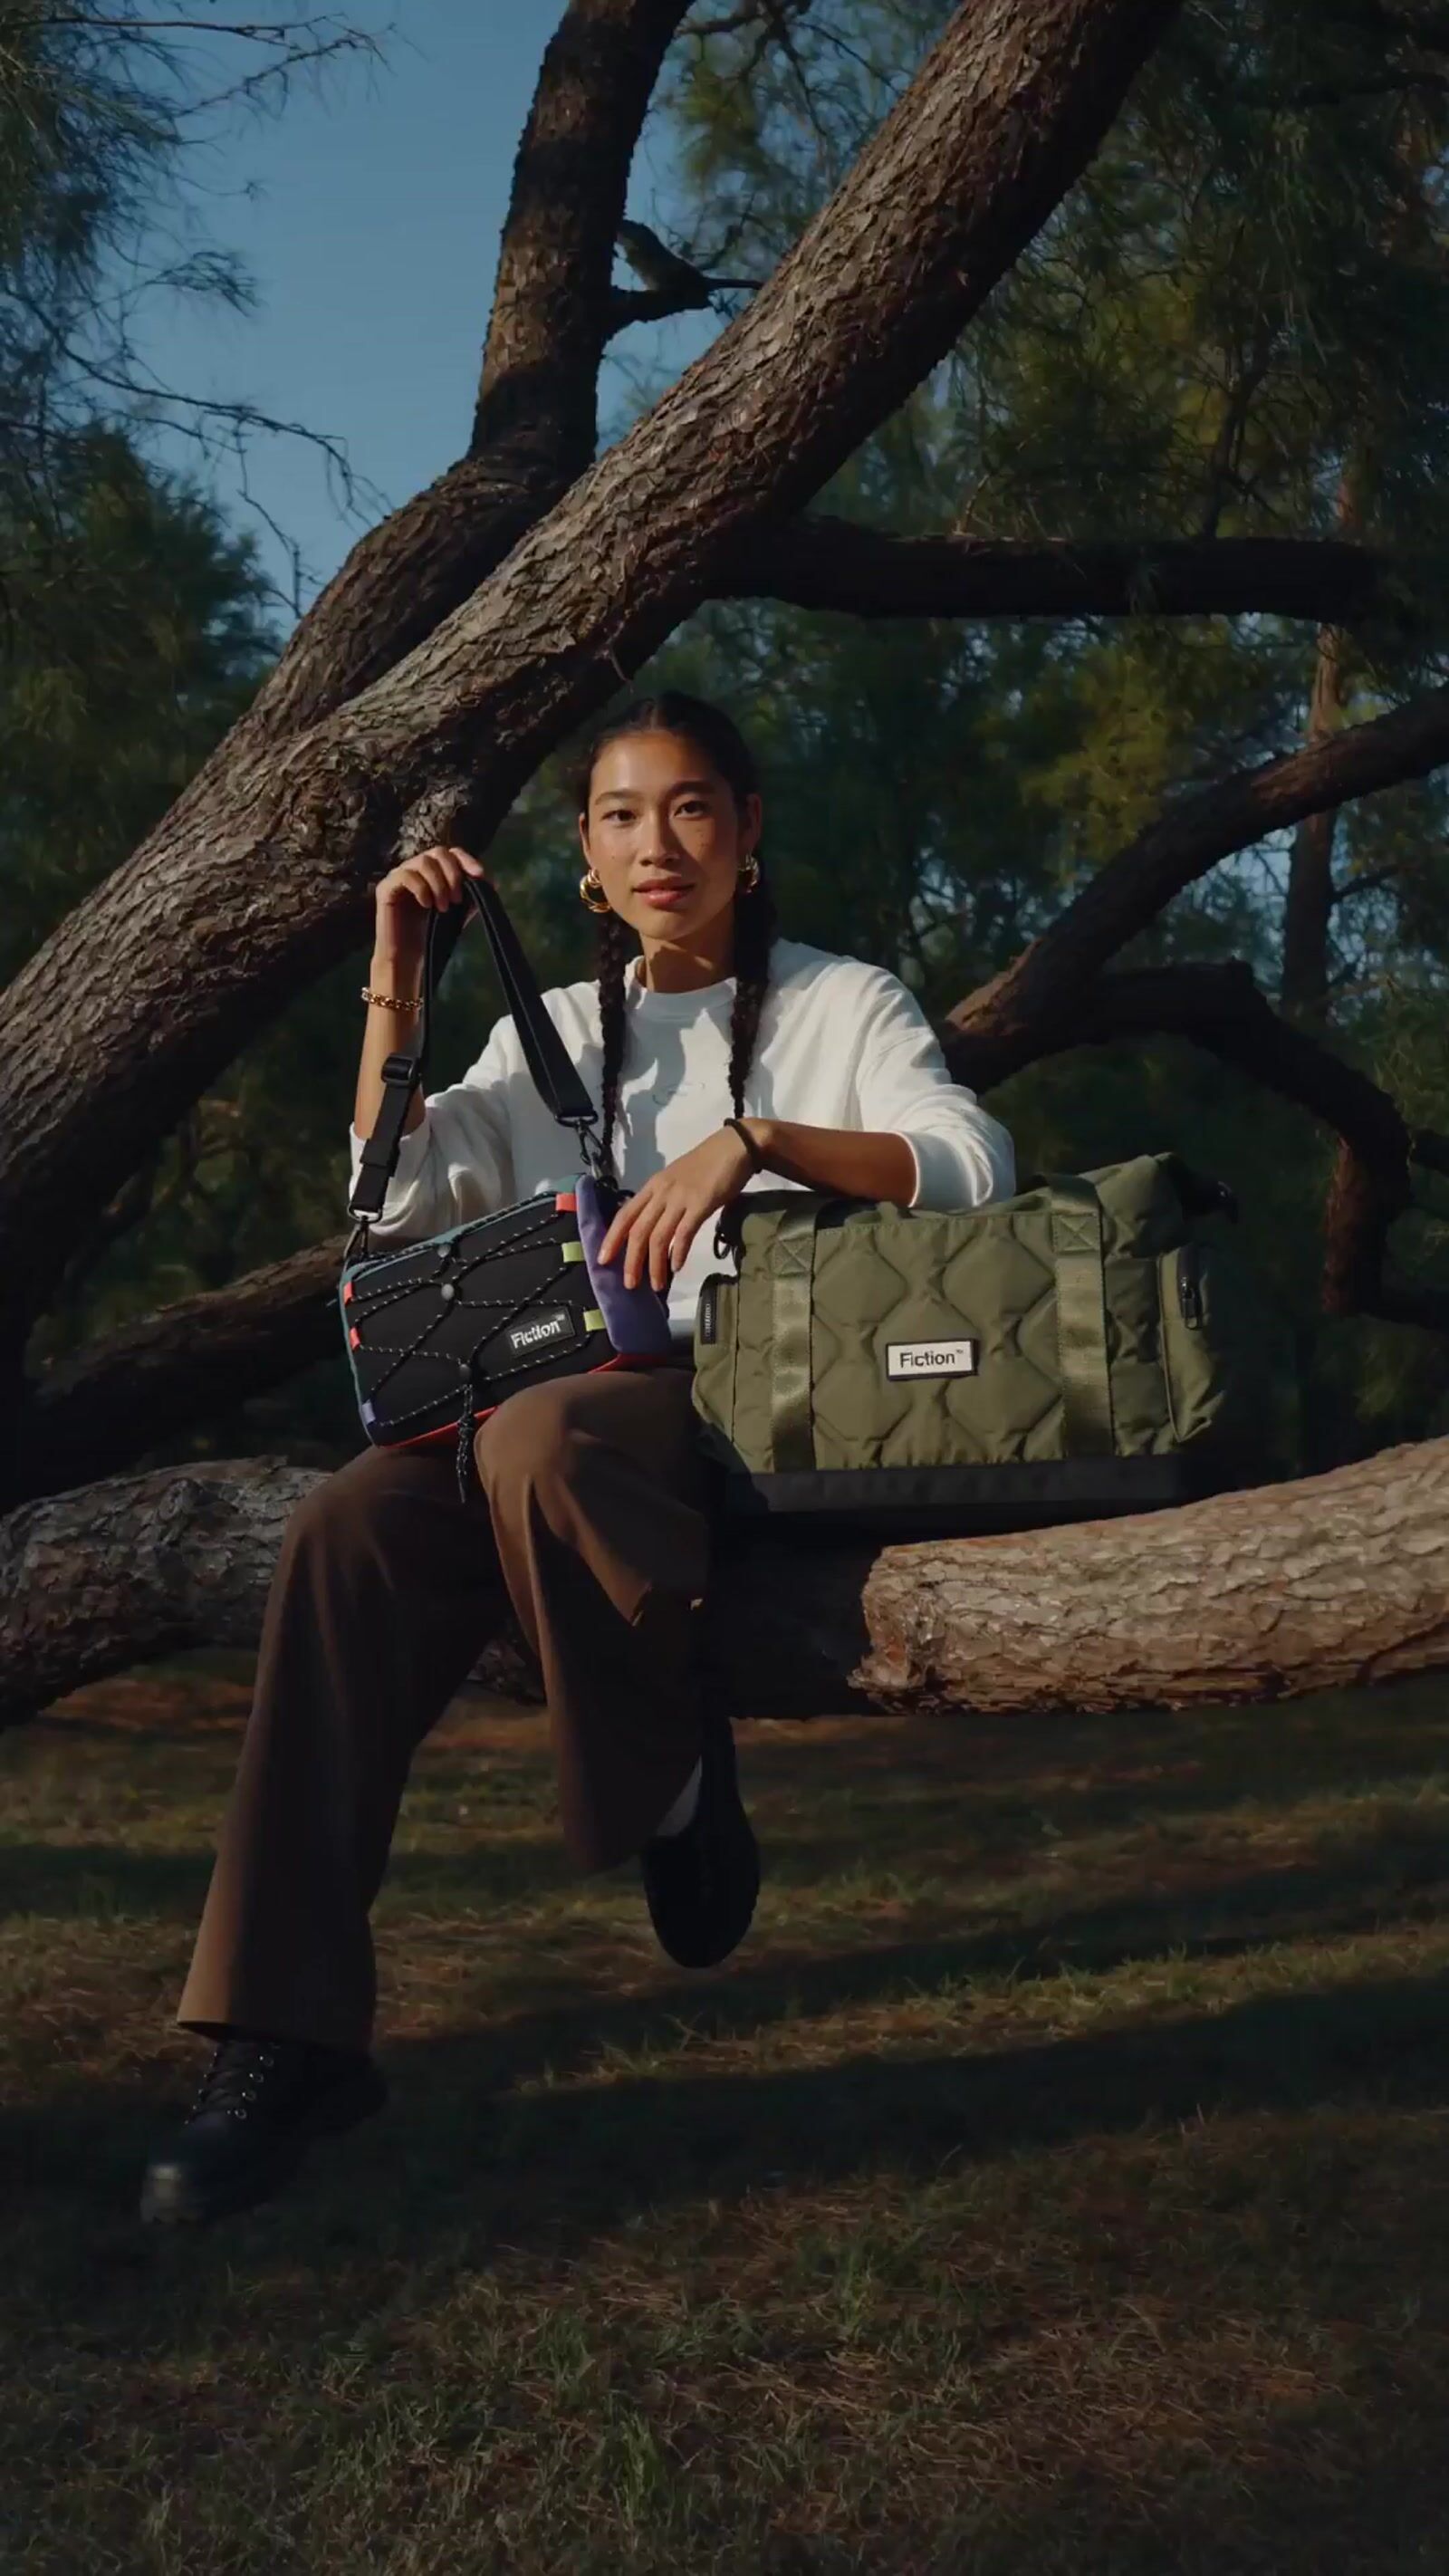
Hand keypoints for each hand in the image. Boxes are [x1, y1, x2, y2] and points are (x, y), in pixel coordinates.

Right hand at [373, 844, 488, 968]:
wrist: (409, 957)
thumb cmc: (432, 934)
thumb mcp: (459, 912)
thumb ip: (472, 894)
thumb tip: (493, 880)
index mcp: (432, 871)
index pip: (451, 852)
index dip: (466, 860)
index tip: (480, 875)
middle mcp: (415, 868)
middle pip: (438, 852)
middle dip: (453, 873)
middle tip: (457, 898)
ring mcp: (398, 875)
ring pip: (423, 862)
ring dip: (438, 883)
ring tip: (443, 907)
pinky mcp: (385, 887)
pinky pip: (405, 875)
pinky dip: (421, 888)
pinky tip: (427, 905)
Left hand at [598, 1126, 758, 1290]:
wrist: (734, 1147)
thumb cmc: (707, 1165)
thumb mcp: (676, 1181)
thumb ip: (665, 1201)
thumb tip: (657, 1227)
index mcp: (652, 1187)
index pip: (624, 1215)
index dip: (612, 1238)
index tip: (603, 1260)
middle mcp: (661, 1193)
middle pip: (637, 1231)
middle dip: (630, 1260)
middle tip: (629, 1284)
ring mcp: (680, 1198)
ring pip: (658, 1237)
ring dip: (654, 1264)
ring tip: (656, 1284)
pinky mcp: (700, 1204)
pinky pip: (684, 1233)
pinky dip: (678, 1253)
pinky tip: (676, 1267)